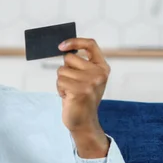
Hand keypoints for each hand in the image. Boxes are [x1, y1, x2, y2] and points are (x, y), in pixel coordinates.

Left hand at [57, 38, 110, 155]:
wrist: (83, 122)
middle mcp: (99, 73)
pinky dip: (59, 89)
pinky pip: (59, 81)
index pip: (91, 44)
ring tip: (70, 92)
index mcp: (102, 67)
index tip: (61, 45)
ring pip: (62, 70)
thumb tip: (63, 48)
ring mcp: (91, 82)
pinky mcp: (80, 90)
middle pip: (69, 58)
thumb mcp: (86, 78)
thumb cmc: (81, 98)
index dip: (75, 41)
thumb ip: (79, 64)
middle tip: (72, 84)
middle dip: (65, 70)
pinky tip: (68, 97)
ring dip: (61, 82)